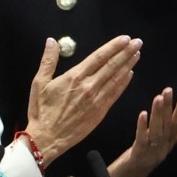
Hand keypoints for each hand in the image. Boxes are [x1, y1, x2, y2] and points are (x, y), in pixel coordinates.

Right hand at [22, 35, 140, 162]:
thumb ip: (48, 61)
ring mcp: (96, 100)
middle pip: (112, 66)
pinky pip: (115, 94)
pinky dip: (123, 83)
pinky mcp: (100, 112)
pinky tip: (129, 75)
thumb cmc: (42, 111)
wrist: (47, 138)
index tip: (124, 38)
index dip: (113, 47)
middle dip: (126, 53)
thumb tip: (51, 41)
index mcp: (74, 77)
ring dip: (128, 65)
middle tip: (138, 42)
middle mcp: (88, 87)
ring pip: (116, 79)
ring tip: (137, 54)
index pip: (99, 57)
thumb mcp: (39, 83)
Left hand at [84, 87, 176, 176]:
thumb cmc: (142, 160)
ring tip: (158, 98)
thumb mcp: (161, 145)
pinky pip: (141, 139)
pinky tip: (143, 114)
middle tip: (169, 90)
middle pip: (166, 126)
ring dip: (157, 114)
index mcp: (167, 144)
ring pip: (156, 131)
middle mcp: (162, 148)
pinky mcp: (138, 155)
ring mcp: (150, 153)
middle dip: (168, 107)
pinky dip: (143, 126)